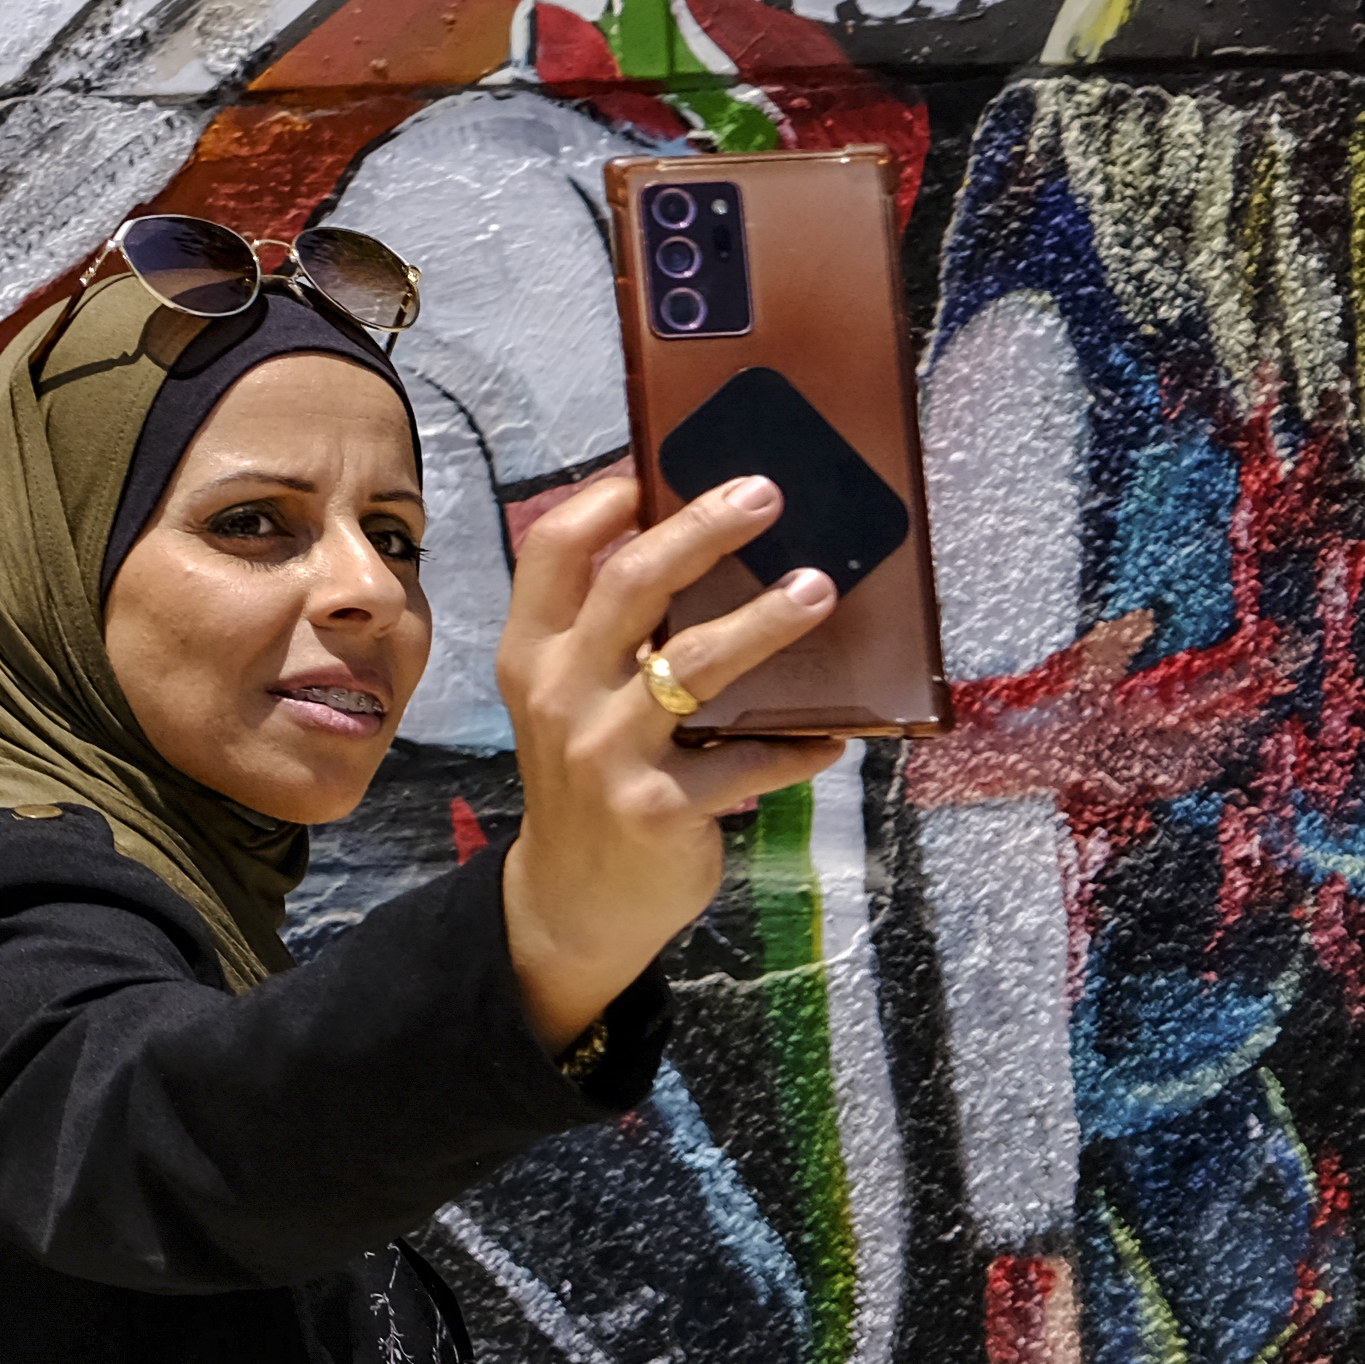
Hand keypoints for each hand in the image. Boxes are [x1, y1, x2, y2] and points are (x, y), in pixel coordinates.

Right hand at [492, 470, 852, 1052]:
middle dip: (702, 530)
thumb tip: (686, 541)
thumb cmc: (587, 774)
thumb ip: (605, 633)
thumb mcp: (566, 696)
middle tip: (767, 495)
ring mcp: (606, 752)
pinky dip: (796, 747)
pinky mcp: (660, 806)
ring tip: (820, 589)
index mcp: (530, 653)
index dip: (603, 500)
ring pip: (693, 663)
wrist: (575, 896)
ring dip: (766, 621)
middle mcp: (557, 693)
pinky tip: (834, 737)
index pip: (551, 552)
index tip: (660, 467)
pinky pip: (748, 761)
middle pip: (630, 585)